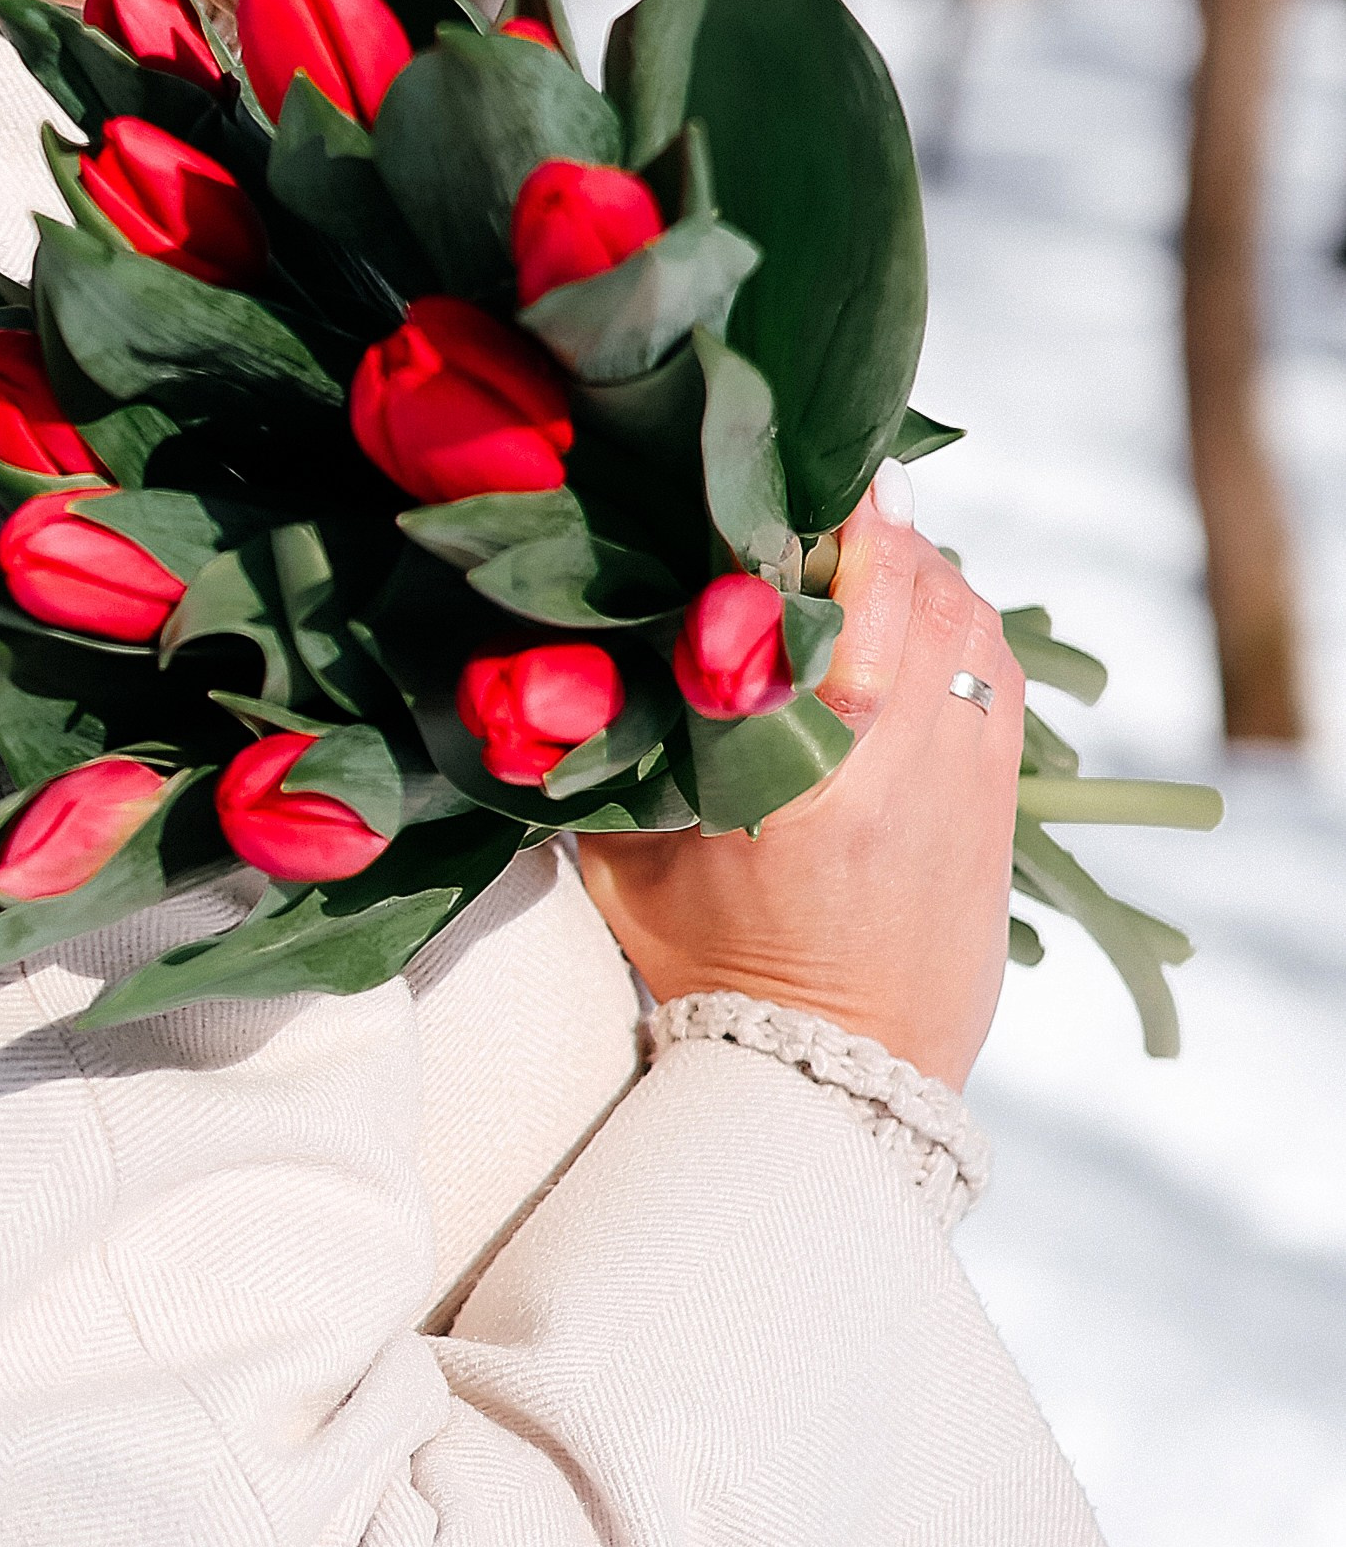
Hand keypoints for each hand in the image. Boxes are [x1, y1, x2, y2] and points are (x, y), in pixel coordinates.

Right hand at [574, 488, 1025, 1095]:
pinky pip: (999, 674)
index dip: (838, 527)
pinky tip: (926, 610)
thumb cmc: (708, 965)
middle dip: (884, 528)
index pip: (842, 610)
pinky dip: (966, 624)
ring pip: (971, 626)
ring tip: (879, 544)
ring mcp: (963, 785)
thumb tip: (547, 647)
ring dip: (930, 570)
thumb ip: (610, 752)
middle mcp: (898, 771)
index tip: (810, 474)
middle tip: (840, 492)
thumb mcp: (629, 861)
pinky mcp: (998, 804)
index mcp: (801, 782)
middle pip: (918, 597)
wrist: (834, 1072)